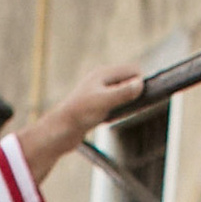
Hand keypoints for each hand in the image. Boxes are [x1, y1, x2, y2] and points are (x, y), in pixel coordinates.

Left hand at [19, 63, 149, 182]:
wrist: (59, 131)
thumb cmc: (79, 114)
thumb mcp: (105, 101)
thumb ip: (123, 92)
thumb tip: (141, 84)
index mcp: (103, 74)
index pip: (132, 70)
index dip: (140, 81)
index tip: (141, 96)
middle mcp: (101, 80)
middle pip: (128, 80)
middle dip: (134, 91)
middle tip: (137, 105)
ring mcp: (97, 93)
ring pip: (120, 93)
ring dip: (126, 101)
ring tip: (124, 111)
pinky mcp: (94, 107)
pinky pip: (113, 103)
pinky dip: (117, 109)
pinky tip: (113, 118)